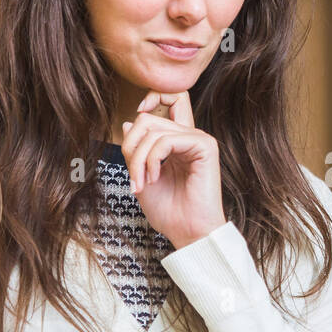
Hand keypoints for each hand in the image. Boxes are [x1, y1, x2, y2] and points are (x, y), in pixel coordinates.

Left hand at [120, 90, 225, 248]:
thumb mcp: (141, 175)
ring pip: (152, 130)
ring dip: (138, 160)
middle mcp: (190, 135)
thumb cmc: (168, 210)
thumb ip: (136, 150)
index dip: (150, 99)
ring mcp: (198, 139)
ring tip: (141, 183)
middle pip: (148, 119)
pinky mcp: (204, 147)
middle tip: (133, 177)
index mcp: (178, 140)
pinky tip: (154, 178)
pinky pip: (166, 140)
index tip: (132, 126)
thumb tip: (127, 123)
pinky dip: (151, 160)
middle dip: (131, 148)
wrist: (188, 232)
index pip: (170, 99)